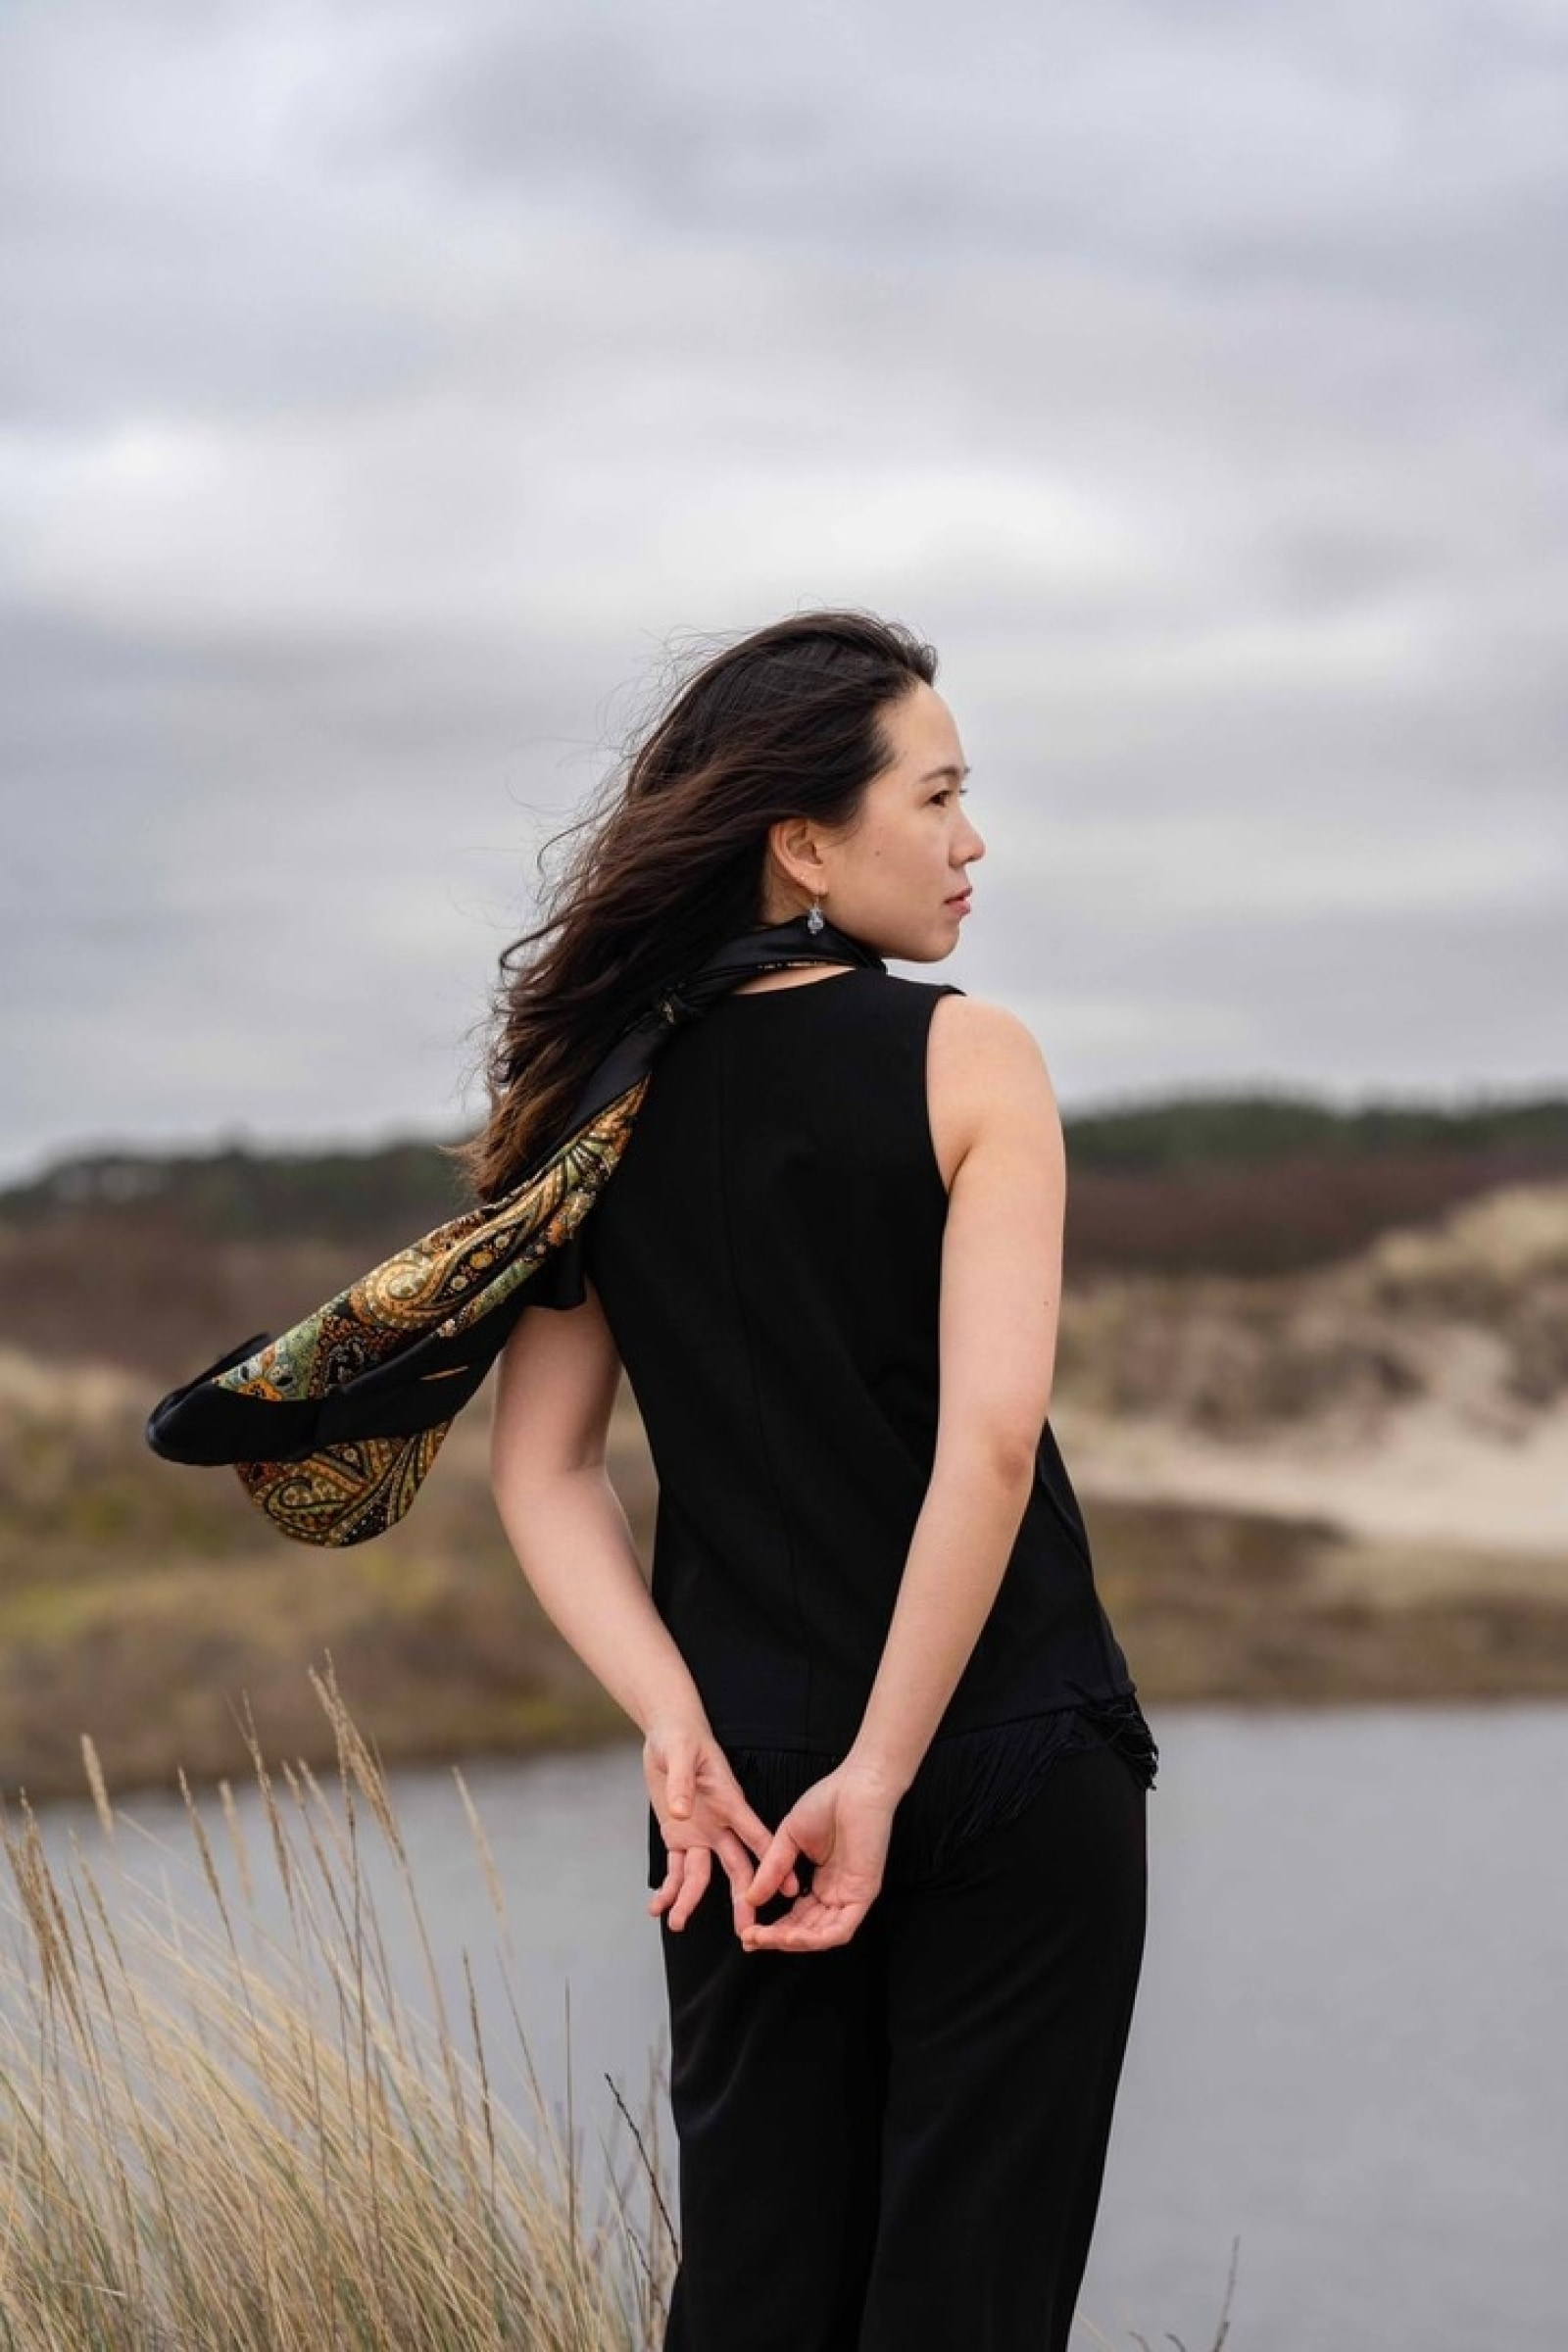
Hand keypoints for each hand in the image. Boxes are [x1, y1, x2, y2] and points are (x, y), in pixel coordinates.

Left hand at [643, 1716, 800, 1932]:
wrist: (668, 1734)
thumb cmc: (681, 1737)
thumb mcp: (681, 1753)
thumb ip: (681, 1783)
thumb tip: (681, 1814)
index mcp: (730, 1804)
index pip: (758, 1838)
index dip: (774, 1864)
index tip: (790, 1890)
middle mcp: (720, 1825)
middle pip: (737, 1867)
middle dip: (742, 1898)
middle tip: (745, 1929)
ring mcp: (700, 1834)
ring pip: (701, 1876)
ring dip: (691, 1900)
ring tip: (679, 1924)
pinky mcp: (679, 1837)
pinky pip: (675, 1869)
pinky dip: (668, 1889)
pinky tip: (659, 1907)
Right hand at [736, 1761, 897, 1952]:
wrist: (857, 1786)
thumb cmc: (829, 1802)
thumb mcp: (788, 1838)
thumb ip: (772, 1869)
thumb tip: (752, 1897)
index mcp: (821, 1881)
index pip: (796, 1917)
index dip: (772, 1928)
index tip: (748, 1932)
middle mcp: (836, 1893)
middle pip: (806, 1931)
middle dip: (776, 1939)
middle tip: (752, 1940)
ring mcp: (850, 1896)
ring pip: (821, 1936)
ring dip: (792, 1942)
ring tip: (766, 1937)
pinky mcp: (863, 1894)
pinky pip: (841, 1929)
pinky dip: (816, 1938)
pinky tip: (793, 1935)